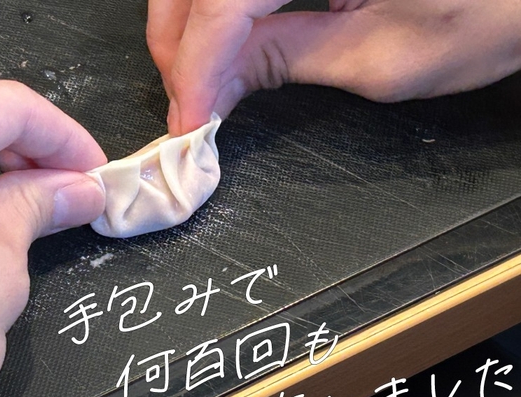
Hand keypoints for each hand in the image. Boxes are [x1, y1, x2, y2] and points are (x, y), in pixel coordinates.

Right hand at [147, 0, 520, 133]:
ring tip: (202, 75)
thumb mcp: (378, 58)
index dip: (197, 64)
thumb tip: (216, 85)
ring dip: (192, 21)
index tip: (189, 116)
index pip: (226, 2)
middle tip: (188, 98)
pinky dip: (220, 9)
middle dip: (179, 40)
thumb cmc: (488, 13)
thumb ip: (285, 62)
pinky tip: (226, 41)